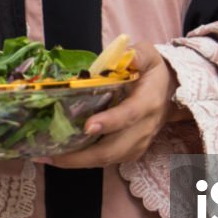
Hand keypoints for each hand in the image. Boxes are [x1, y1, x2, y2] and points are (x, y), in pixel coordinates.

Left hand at [41, 43, 180, 168]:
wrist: (169, 93)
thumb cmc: (152, 73)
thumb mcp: (148, 55)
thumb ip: (137, 55)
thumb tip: (124, 56)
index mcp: (148, 102)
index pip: (130, 115)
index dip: (110, 122)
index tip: (88, 126)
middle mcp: (144, 128)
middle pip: (113, 149)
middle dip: (82, 155)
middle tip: (52, 153)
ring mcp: (138, 143)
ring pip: (107, 159)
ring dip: (77, 162)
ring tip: (47, 157)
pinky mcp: (131, 152)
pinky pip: (106, 161)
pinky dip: (83, 162)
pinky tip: (61, 157)